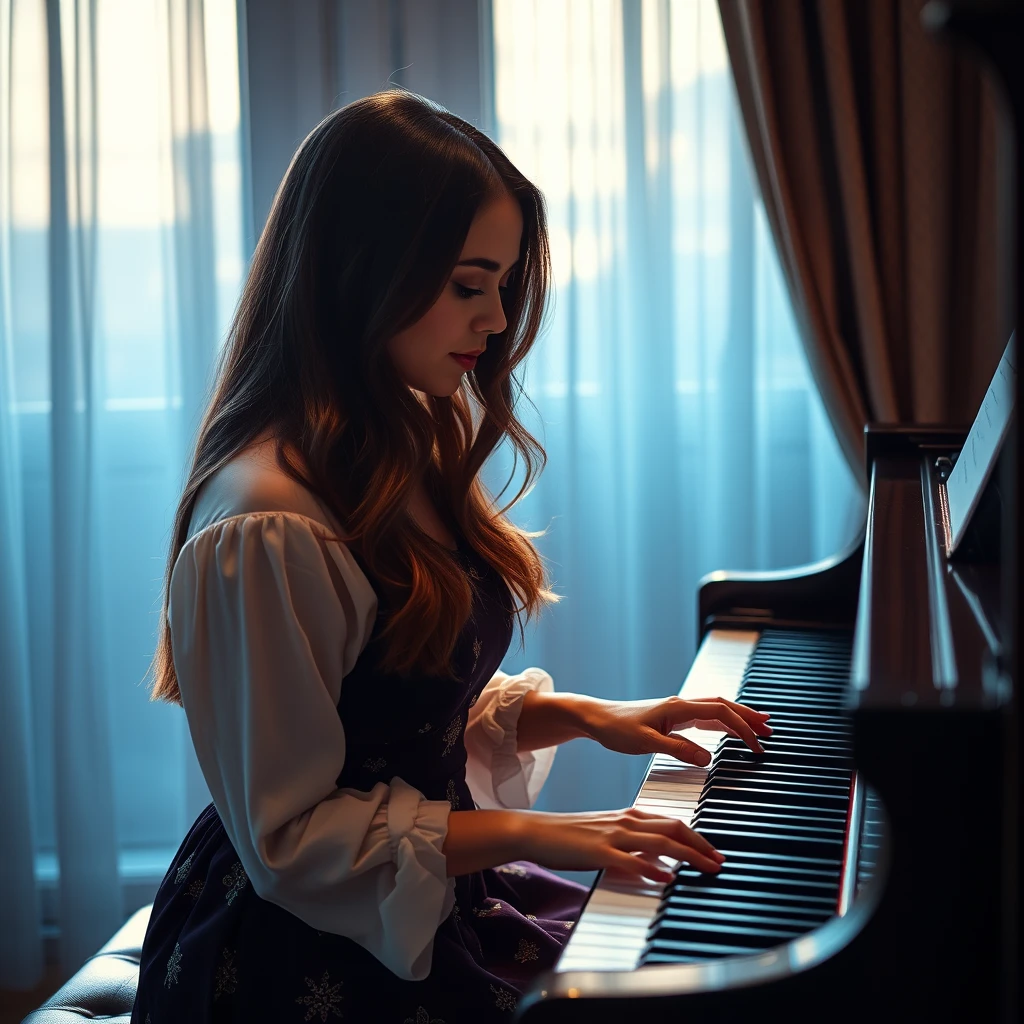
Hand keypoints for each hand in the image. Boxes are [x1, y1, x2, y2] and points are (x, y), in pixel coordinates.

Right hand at [519, 806, 724, 881]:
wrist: (537, 831)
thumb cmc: (571, 835)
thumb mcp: (608, 834)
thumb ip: (633, 843)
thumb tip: (659, 858)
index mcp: (629, 815)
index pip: (672, 821)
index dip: (697, 836)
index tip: (714, 850)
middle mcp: (625, 821)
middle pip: (673, 827)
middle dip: (701, 844)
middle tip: (719, 860)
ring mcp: (612, 835)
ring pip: (659, 840)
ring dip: (687, 854)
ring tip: (706, 867)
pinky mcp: (599, 852)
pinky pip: (631, 859)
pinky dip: (652, 868)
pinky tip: (666, 877)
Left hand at [579, 695, 771, 766]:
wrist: (595, 719)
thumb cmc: (615, 729)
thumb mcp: (645, 743)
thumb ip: (677, 750)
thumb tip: (709, 758)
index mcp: (678, 708)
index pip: (720, 712)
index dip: (741, 727)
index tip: (757, 745)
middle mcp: (680, 705)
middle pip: (724, 705)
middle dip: (748, 716)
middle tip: (770, 730)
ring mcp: (677, 710)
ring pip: (716, 708)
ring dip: (738, 716)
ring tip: (759, 726)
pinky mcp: (671, 717)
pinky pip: (705, 715)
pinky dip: (722, 720)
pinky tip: (728, 728)